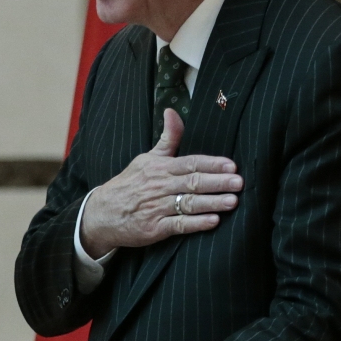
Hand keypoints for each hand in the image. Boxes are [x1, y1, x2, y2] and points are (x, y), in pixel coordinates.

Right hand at [78, 109, 239, 256]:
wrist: (102, 213)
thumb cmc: (129, 184)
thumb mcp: (147, 158)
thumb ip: (168, 138)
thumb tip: (173, 111)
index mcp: (160, 167)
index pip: (190, 163)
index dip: (211, 164)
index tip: (231, 165)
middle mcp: (159, 186)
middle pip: (192, 182)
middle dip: (217, 182)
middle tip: (239, 182)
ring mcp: (156, 208)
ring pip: (188, 204)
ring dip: (211, 202)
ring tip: (232, 202)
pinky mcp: (154, 228)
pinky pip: (178, 225)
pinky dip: (196, 223)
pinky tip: (212, 221)